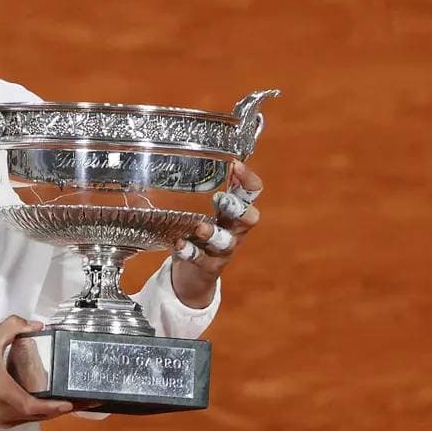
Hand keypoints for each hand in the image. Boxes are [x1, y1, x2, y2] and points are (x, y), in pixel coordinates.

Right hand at [0, 315, 74, 427]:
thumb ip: (11, 327)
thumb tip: (36, 325)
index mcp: (7, 396)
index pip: (38, 407)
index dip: (57, 406)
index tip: (73, 402)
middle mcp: (7, 413)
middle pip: (41, 416)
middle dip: (61, 409)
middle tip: (81, 400)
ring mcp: (2, 420)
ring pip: (32, 419)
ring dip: (49, 412)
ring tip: (67, 400)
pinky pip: (23, 419)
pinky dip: (36, 412)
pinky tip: (44, 401)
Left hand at [170, 160, 263, 307]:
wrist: (192, 276)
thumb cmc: (196, 234)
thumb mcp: (201, 210)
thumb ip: (197, 189)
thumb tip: (180, 154)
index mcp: (233, 212)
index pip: (251, 192)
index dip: (248, 179)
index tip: (235, 164)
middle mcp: (234, 230)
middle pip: (250, 219)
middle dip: (239, 209)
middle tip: (222, 199)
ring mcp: (223, 250)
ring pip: (227, 242)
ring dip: (214, 234)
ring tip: (200, 227)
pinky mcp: (209, 267)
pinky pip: (202, 260)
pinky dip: (190, 252)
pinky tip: (179, 244)